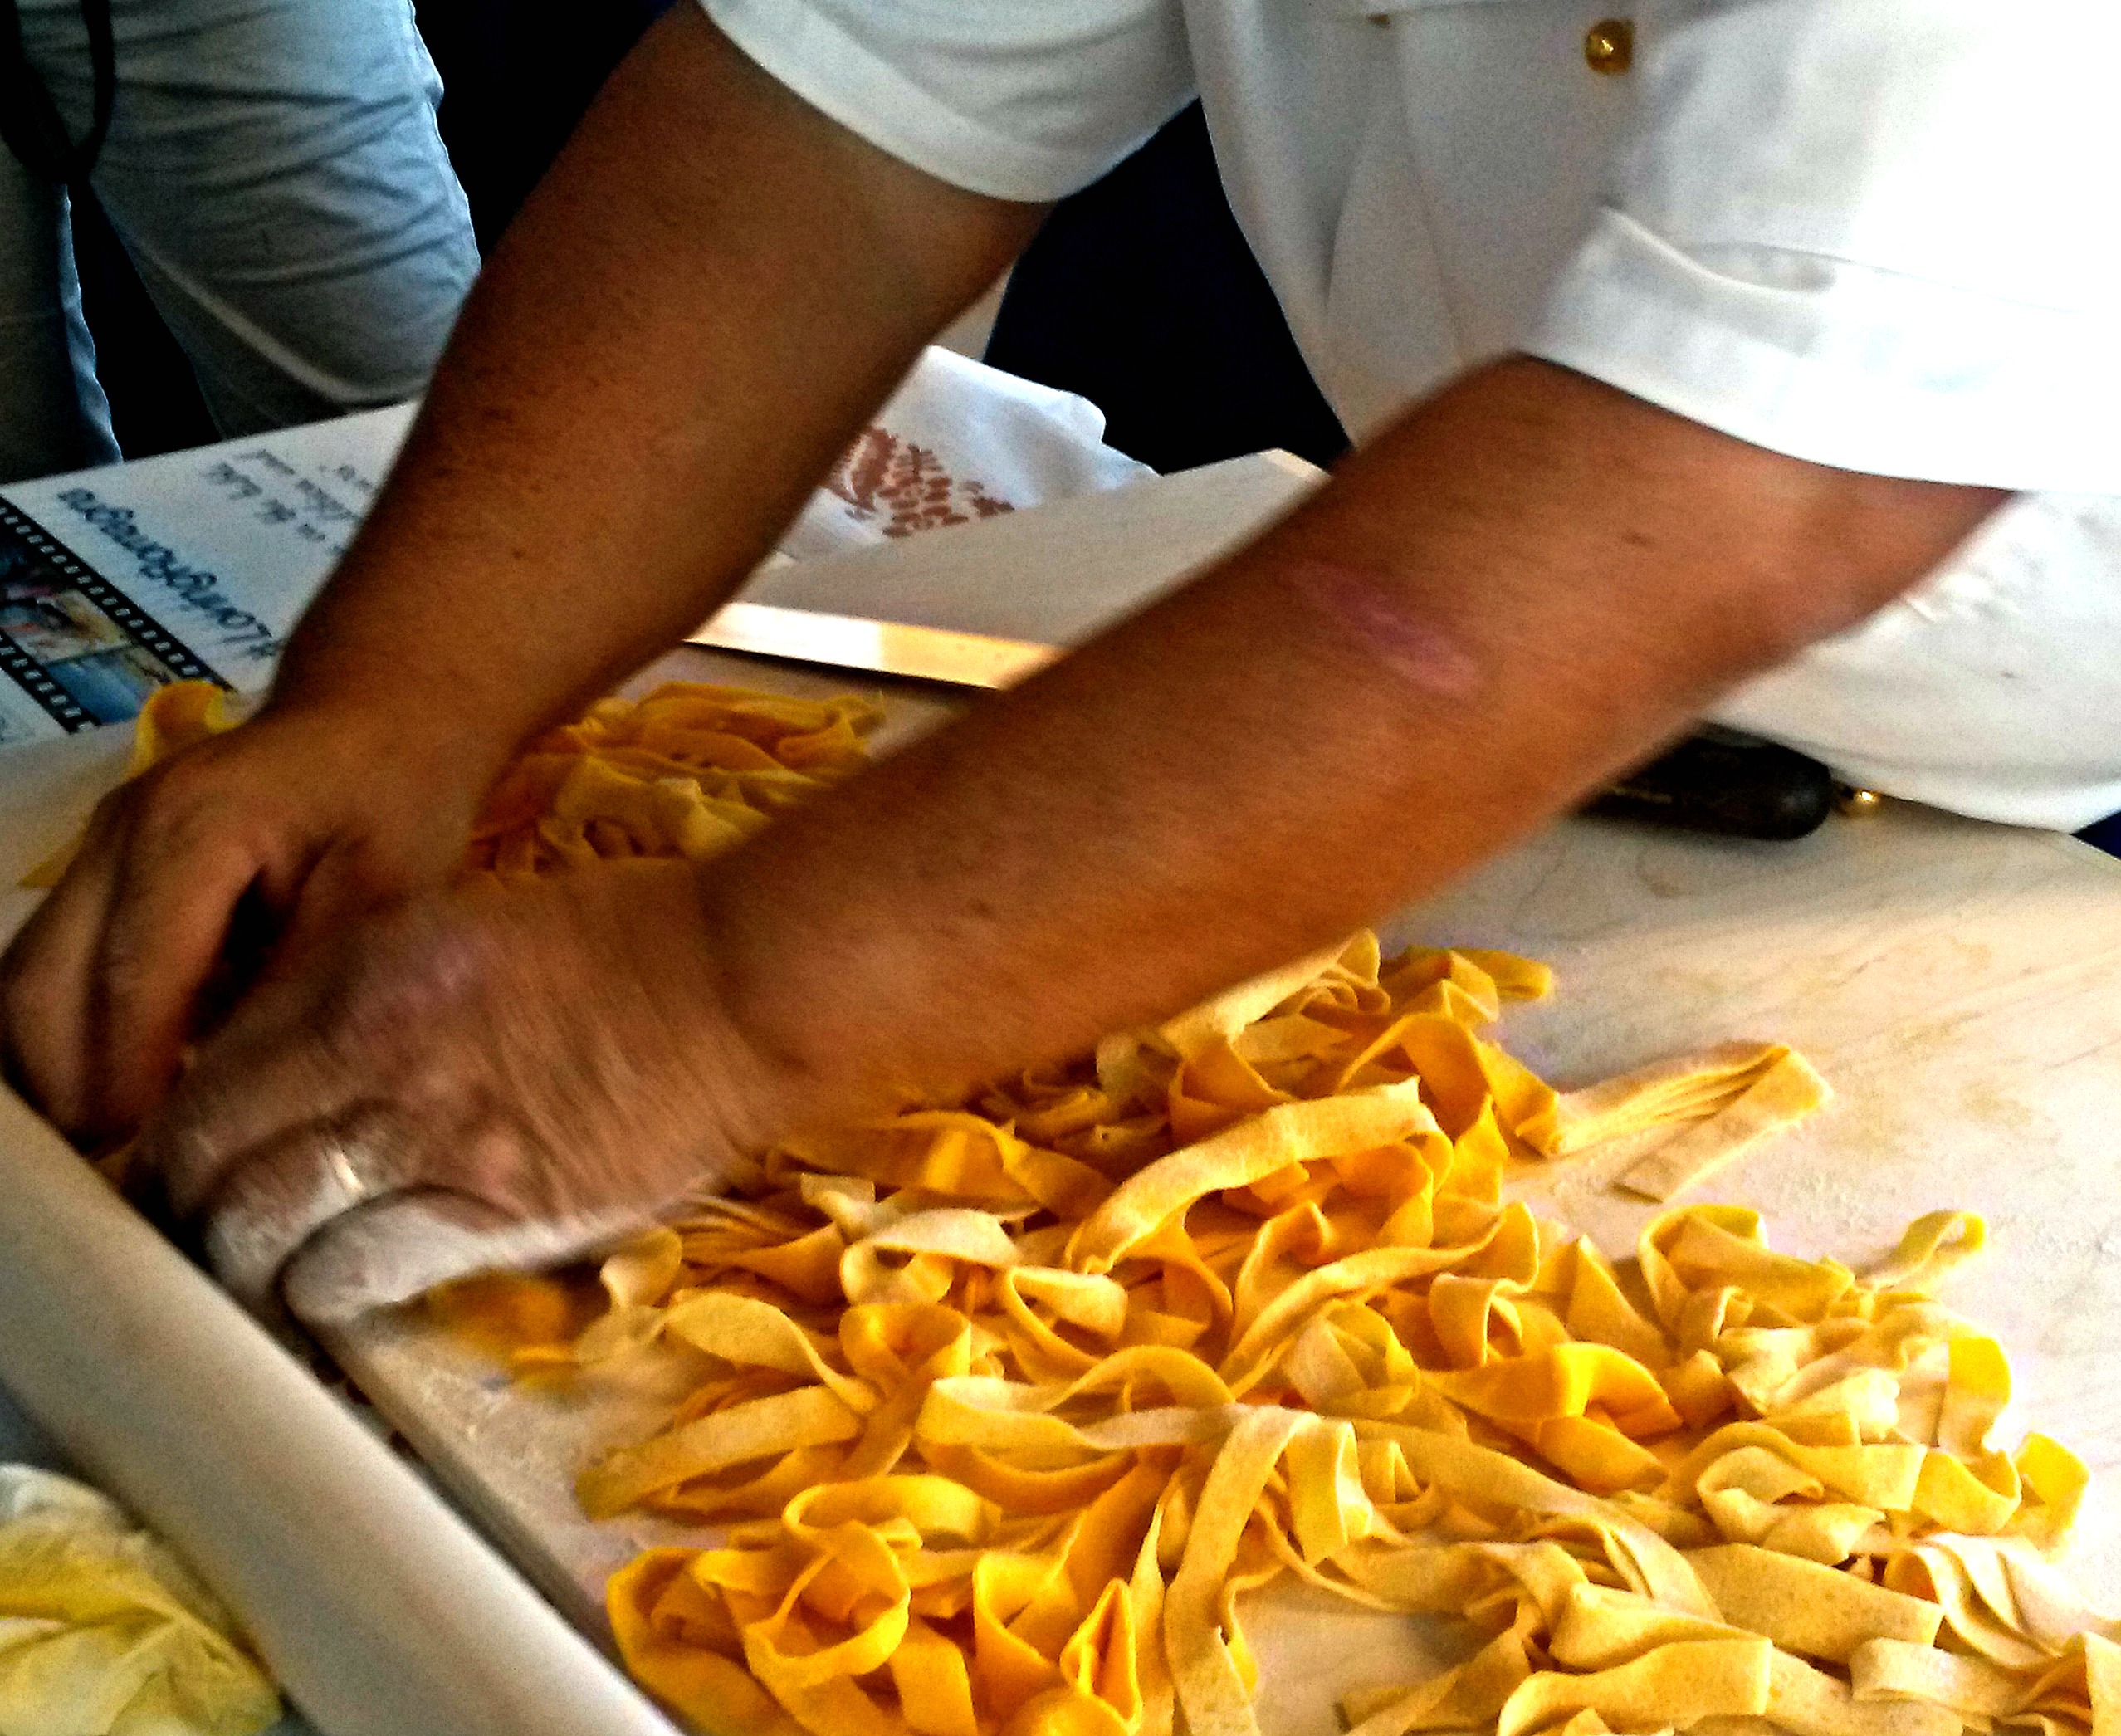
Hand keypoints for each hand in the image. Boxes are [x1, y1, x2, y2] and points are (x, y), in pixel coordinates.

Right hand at [0, 701, 487, 1145]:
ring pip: (24, 989)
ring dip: (59, 1075)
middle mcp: (114, 837)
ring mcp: (90, 853)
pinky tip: (125, 1099)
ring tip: (125, 1155)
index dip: (133, 1080)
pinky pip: (46, 974)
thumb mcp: (389, 887)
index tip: (156, 1165)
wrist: (373, 720)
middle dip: (76, 1094)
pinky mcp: (91, 876)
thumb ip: (314, 978)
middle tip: (136, 1181)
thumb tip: (251, 1086)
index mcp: (192, 831)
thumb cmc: (396, 800)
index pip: (130, 979)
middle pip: (42, 992)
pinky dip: (69, 1041)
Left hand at [130, 860, 781, 1322]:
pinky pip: (354, 1271)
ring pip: (261, 1224)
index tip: (189, 1158)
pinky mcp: (488, 1211)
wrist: (735, 986)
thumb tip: (300, 1063)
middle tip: (197, 1231)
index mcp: (360, 968)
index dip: (182, 1127)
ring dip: (245, 1261)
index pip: (210, 1067)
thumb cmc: (626, 941)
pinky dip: (323, 1291)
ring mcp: (424, 1135)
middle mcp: (367, 1049)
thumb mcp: (467, 926)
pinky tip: (330, 1291)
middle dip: (186, 1203)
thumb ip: (371, 989)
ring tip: (257, 1277)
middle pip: (208, 1152)